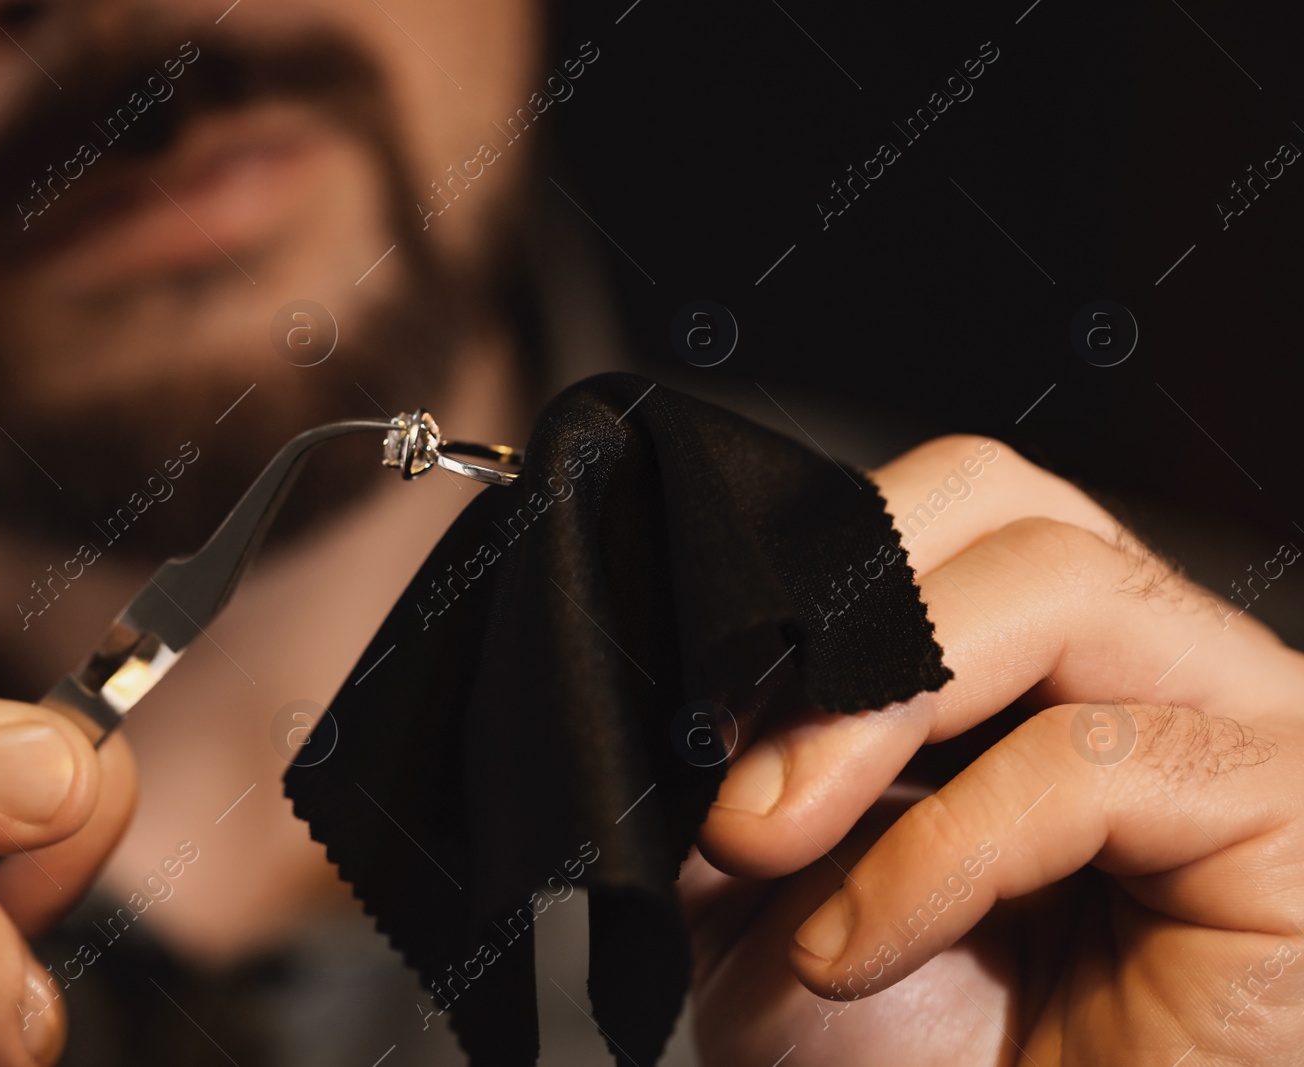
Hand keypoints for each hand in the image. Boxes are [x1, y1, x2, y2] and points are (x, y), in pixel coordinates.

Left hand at [686, 436, 1303, 1065]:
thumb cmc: (916, 1053)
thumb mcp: (775, 878)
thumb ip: (751, 752)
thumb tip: (693, 669)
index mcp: (1042, 649)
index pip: (943, 503)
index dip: (816, 578)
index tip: (699, 704)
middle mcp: (1153, 658)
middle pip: (1007, 504)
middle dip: (846, 625)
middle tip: (740, 776)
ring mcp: (1237, 721)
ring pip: (1064, 588)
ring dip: (875, 714)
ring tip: (770, 844)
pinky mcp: (1284, 813)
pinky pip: (1094, 762)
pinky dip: (939, 853)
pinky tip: (860, 949)